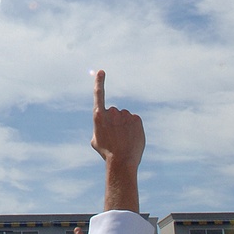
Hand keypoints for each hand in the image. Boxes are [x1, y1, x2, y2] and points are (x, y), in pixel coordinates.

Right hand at [91, 71, 143, 212]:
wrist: (122, 161)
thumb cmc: (106, 152)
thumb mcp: (96, 140)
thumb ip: (99, 128)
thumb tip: (104, 125)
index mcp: (99, 116)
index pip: (99, 95)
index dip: (99, 82)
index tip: (101, 71)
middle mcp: (112, 112)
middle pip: (114, 112)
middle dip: (115, 121)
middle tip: (115, 137)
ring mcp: (125, 115)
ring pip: (125, 117)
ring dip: (124, 125)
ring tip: (123, 139)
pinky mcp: (137, 119)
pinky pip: (134, 120)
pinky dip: (133, 128)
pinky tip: (131, 138)